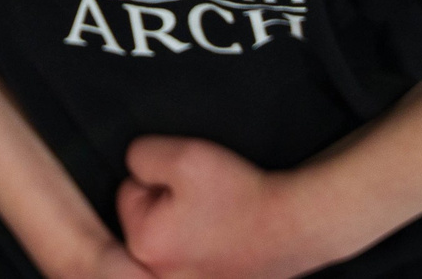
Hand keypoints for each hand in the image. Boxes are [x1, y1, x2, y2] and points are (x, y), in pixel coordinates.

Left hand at [117, 136, 315, 278]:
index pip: (128, 190)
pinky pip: (196, 256)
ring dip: (188, 223)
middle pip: (148, 217)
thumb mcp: (184, 155)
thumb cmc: (242, 195)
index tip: (190, 182)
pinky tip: (227, 235)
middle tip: (206, 199)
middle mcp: (159, 274)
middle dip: (170, 202)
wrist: (293, 226)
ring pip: (172, 237)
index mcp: (145, 243)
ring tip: (219, 216)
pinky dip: (208, 245)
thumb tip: (135, 166)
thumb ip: (142, 155)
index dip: (158, 176)